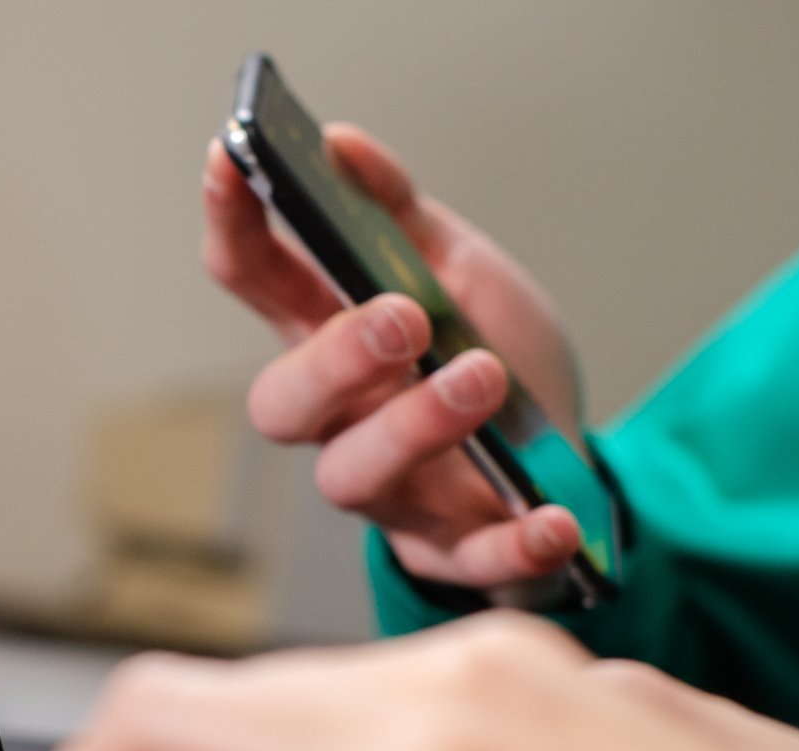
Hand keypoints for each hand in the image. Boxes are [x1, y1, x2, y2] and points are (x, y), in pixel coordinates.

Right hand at [205, 129, 586, 591]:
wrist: (568, 460)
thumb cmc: (494, 360)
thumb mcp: (458, 270)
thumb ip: (399, 214)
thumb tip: (342, 144)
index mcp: (330, 337)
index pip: (255, 280)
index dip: (233, 225)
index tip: (229, 162)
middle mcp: (340, 419)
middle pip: (283, 404)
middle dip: (331, 360)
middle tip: (399, 316)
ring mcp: (389, 491)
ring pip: (354, 476)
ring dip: (416, 425)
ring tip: (484, 376)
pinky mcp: (448, 549)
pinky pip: (466, 558)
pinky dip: (511, 542)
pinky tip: (550, 517)